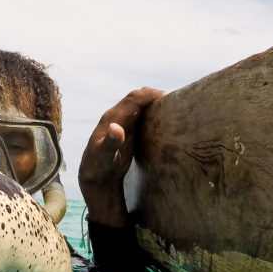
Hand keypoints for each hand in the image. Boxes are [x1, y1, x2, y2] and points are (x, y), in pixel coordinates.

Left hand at [78, 87, 165, 227]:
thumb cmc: (98, 167)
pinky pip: (143, 115)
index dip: (149, 95)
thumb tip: (117, 128)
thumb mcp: (103, 157)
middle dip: (155, 96)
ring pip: (141, 105)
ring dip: (155, 103)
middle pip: (138, 98)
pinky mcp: (129, 130)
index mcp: (112, 117)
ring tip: (174, 106)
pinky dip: (154, 113)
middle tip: (176, 99)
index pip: (133, 99)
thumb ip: (110, 142)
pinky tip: (166, 118)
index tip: (167, 96)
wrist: (96, 176)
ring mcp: (124, 122)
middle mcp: (117, 116)